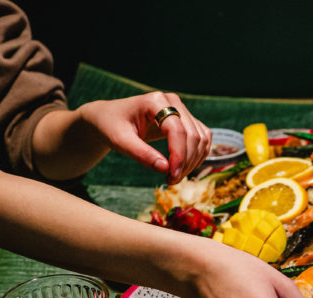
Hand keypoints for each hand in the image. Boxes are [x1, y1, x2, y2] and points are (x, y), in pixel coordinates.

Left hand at [78, 92, 210, 183]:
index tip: (172, 176)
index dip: (178, 155)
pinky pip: (202, 139)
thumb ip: (142, 154)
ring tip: (174, 177)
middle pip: (192, 135)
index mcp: (155, 101)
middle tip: (171, 181)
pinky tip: (183, 168)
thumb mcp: (120, 142)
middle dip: (185, 162)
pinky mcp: (186, 120)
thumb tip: (166, 169)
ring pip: (200, 139)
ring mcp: (181, 109)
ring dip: (193, 162)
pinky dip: (197, 156)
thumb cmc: (112, 127)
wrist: (111, 118)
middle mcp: (172, 102)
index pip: (177, 129)